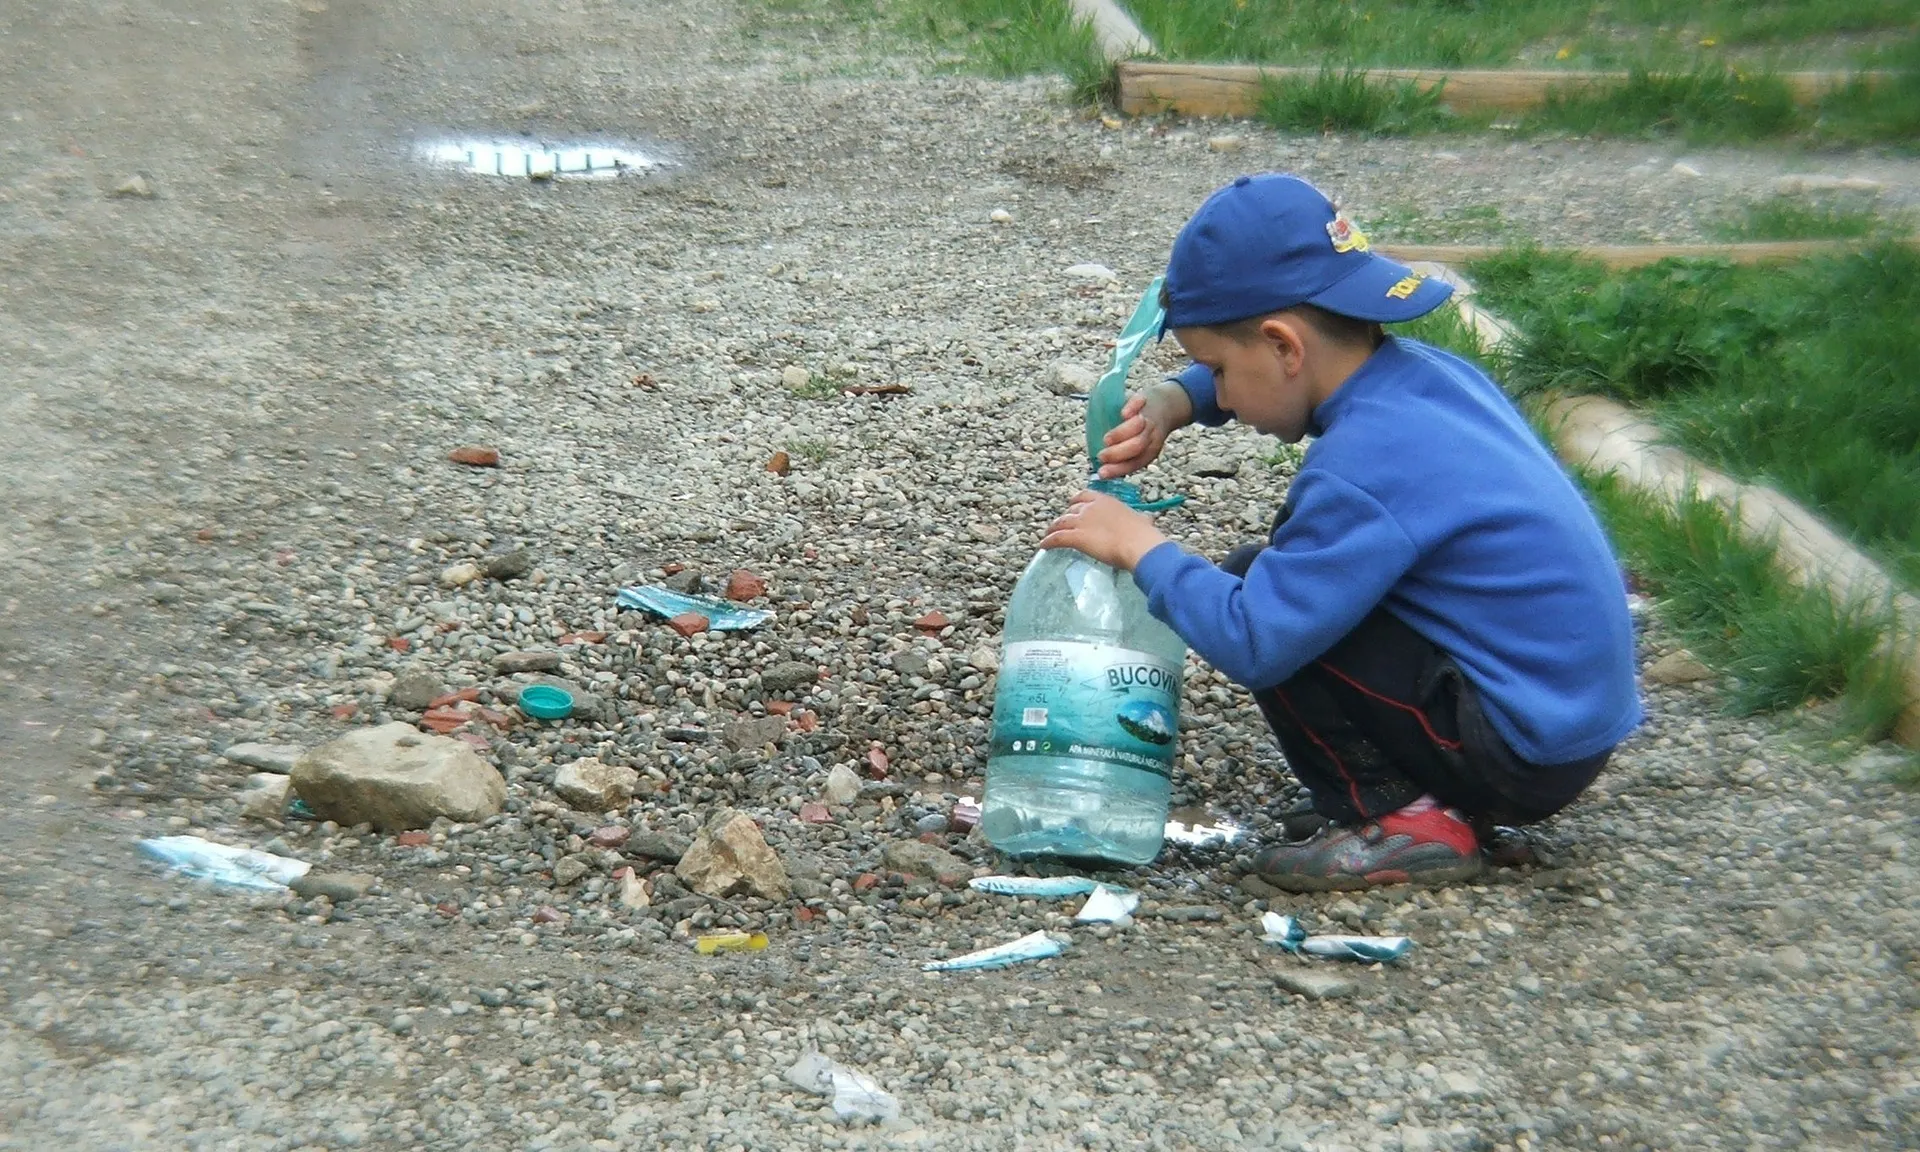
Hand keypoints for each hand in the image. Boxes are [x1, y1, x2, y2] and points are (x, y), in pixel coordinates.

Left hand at [1040, 491, 1168, 570]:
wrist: (1137, 544)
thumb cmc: (1142, 534)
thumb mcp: (1142, 520)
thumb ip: (1139, 519)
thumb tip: (1146, 521)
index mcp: (1106, 501)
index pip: (1085, 495)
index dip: (1077, 501)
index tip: (1073, 506)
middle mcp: (1090, 508)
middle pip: (1071, 510)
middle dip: (1066, 517)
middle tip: (1062, 525)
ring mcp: (1081, 521)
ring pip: (1060, 522)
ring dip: (1052, 528)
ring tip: (1047, 535)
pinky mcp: (1075, 537)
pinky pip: (1057, 538)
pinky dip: (1048, 542)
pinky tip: (1044, 546)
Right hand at [1096, 382, 1192, 479]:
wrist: (1165, 405)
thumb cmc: (1145, 430)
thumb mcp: (1139, 446)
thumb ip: (1123, 455)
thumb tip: (1101, 468)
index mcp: (1148, 450)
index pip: (1135, 462)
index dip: (1118, 469)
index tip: (1102, 473)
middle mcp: (1150, 435)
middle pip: (1138, 446)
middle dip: (1117, 453)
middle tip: (1101, 455)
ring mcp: (1147, 417)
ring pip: (1139, 427)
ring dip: (1121, 434)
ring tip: (1107, 439)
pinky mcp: (1144, 400)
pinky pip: (1140, 403)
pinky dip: (1132, 408)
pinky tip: (1123, 414)